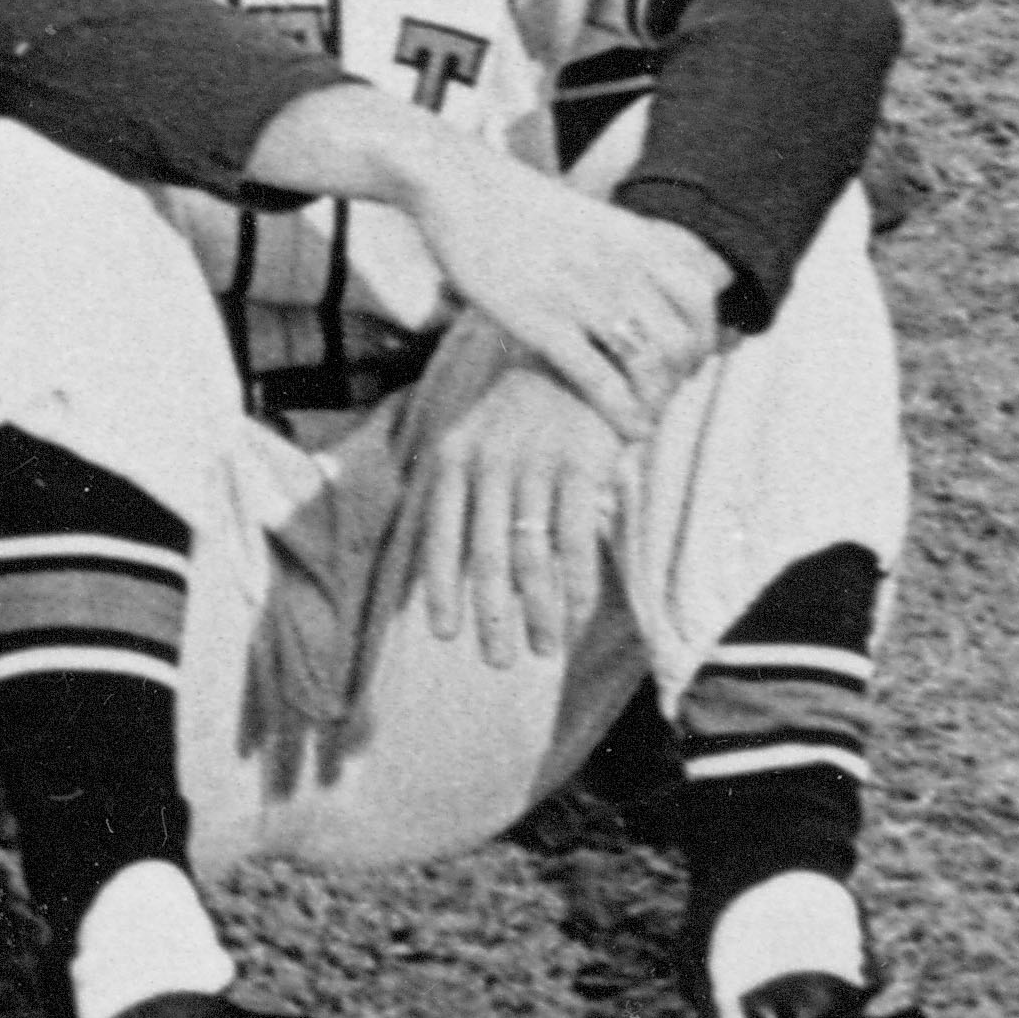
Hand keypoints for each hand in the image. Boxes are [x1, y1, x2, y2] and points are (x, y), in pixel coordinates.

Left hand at [377, 354, 631, 673]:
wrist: (574, 357)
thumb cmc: (518, 414)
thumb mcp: (472, 443)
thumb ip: (458, 497)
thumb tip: (446, 569)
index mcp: (451, 460)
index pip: (438, 535)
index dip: (440, 587)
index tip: (444, 633)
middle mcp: (487, 465)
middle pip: (486, 557)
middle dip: (490, 615)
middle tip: (496, 660)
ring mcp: (534, 467)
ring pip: (532, 557)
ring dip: (538, 611)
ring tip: (543, 649)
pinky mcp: (580, 469)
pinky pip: (576, 541)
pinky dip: (578, 585)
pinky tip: (578, 616)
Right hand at [394, 150, 730, 439]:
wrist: (458, 185)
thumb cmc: (518, 205)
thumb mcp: (592, 217)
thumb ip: (629, 249)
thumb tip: (656, 281)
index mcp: (636, 240)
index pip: (701, 301)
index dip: (705, 338)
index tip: (690, 359)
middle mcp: (618, 269)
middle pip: (680, 341)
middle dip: (679, 375)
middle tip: (662, 389)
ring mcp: (580, 297)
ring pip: (649, 366)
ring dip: (655, 399)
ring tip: (646, 412)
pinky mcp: (540, 323)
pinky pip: (600, 381)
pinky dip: (623, 412)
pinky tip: (629, 428)